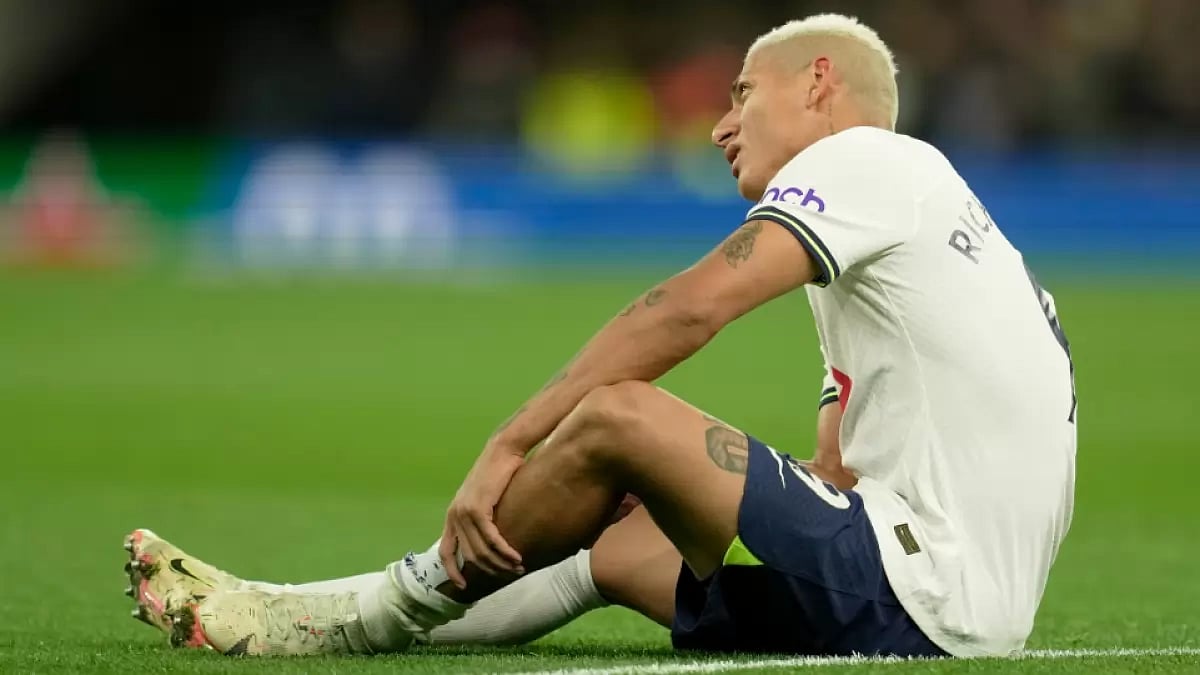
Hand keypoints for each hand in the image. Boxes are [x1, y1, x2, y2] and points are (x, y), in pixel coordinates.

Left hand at [439, 450, 525, 587]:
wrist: (503, 450)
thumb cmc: (499, 472)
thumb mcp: (484, 498)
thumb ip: (482, 519)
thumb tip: (492, 541)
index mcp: (452, 515)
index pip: (445, 551)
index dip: (453, 572)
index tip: (464, 587)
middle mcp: (454, 515)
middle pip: (469, 556)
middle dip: (490, 570)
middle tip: (509, 574)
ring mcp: (464, 512)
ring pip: (481, 550)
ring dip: (500, 563)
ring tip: (517, 567)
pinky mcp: (478, 508)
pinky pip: (491, 539)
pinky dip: (504, 551)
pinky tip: (516, 557)